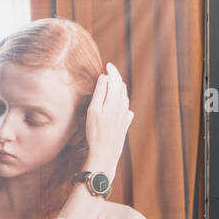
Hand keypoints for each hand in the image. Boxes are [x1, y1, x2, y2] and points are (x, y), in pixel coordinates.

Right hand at [84, 62, 133, 179]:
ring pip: (124, 97)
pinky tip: (118, 105)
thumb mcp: (93, 111)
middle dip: (116, 79)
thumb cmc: (95, 133)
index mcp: (115, 101)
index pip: (116, 80)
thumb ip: (100, 93)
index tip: (108, 65)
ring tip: (112, 85)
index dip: (112, 71)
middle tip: (108, 73)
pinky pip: (126, 108)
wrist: (104, 154)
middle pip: (121, 88)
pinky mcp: (125, 124)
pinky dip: (121, 101)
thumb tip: (105, 78)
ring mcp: (125, 116)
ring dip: (118, 89)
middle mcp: (123, 107)